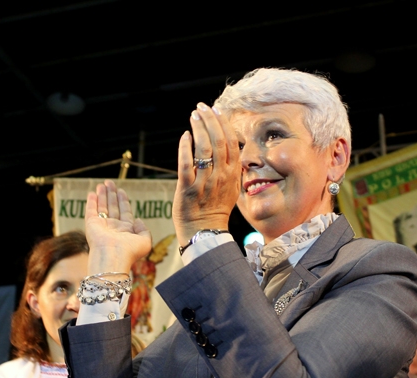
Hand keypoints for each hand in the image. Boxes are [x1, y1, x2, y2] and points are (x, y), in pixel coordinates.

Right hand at [85, 180, 151, 273]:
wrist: (113, 257)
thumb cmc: (130, 252)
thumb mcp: (145, 241)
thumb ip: (144, 230)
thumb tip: (138, 220)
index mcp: (126, 230)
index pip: (124, 212)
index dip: (123, 201)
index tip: (121, 191)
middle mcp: (113, 227)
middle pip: (113, 207)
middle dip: (112, 194)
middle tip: (110, 183)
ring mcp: (102, 226)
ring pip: (102, 207)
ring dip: (102, 195)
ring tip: (102, 184)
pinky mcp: (91, 224)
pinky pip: (91, 210)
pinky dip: (91, 202)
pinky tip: (92, 193)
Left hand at [173, 103, 240, 245]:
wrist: (204, 231)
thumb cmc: (216, 209)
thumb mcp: (232, 188)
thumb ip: (232, 168)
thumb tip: (230, 147)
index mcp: (232, 174)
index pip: (231, 142)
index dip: (224, 123)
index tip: (216, 110)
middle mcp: (220, 176)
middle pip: (218, 141)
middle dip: (210, 120)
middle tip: (202, 107)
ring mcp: (204, 182)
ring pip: (203, 149)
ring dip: (199, 128)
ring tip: (193, 115)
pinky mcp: (188, 188)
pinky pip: (186, 163)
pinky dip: (185, 147)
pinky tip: (185, 136)